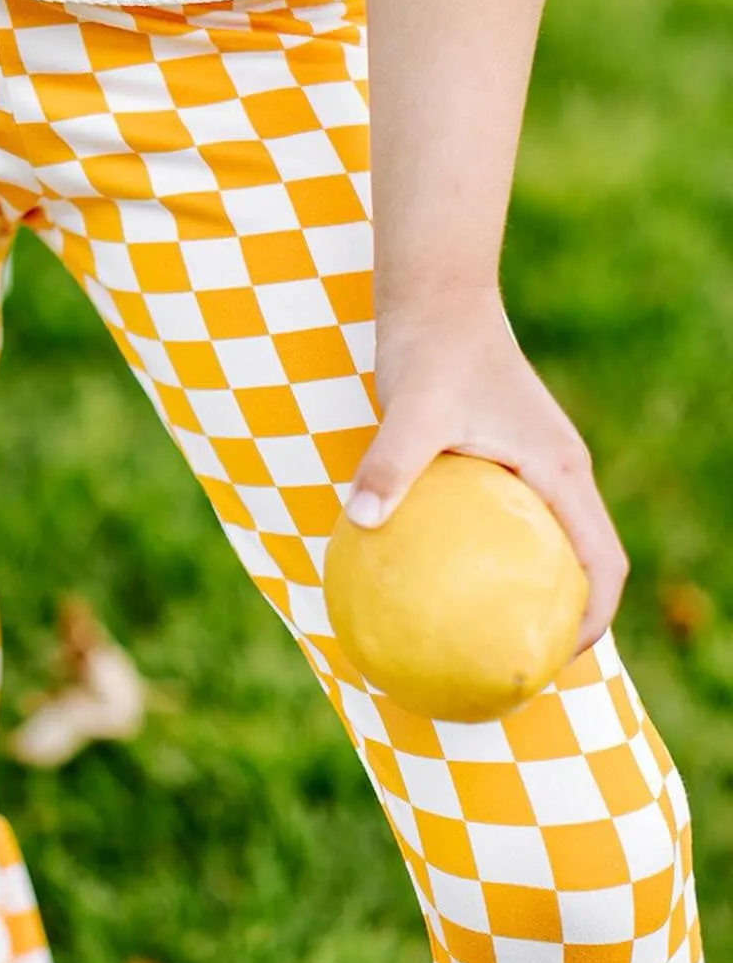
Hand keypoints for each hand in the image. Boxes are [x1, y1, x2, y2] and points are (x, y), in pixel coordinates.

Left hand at [347, 289, 627, 652]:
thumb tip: (359, 521)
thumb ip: (391, 462)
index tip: (556, 660)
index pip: (603, 561)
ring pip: (550, 548)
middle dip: (564, 623)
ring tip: (479, 644)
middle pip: (585, 565)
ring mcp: (535, 468)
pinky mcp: (504, 461)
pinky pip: (510, 527)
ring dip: (532, 595)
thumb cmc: (432, 347)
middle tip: (514, 668)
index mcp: (560, 472)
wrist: (437, 295)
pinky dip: (493, 563)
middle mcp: (558, 474)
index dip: (594, 618)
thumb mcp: (411, 405)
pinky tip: (434, 586)